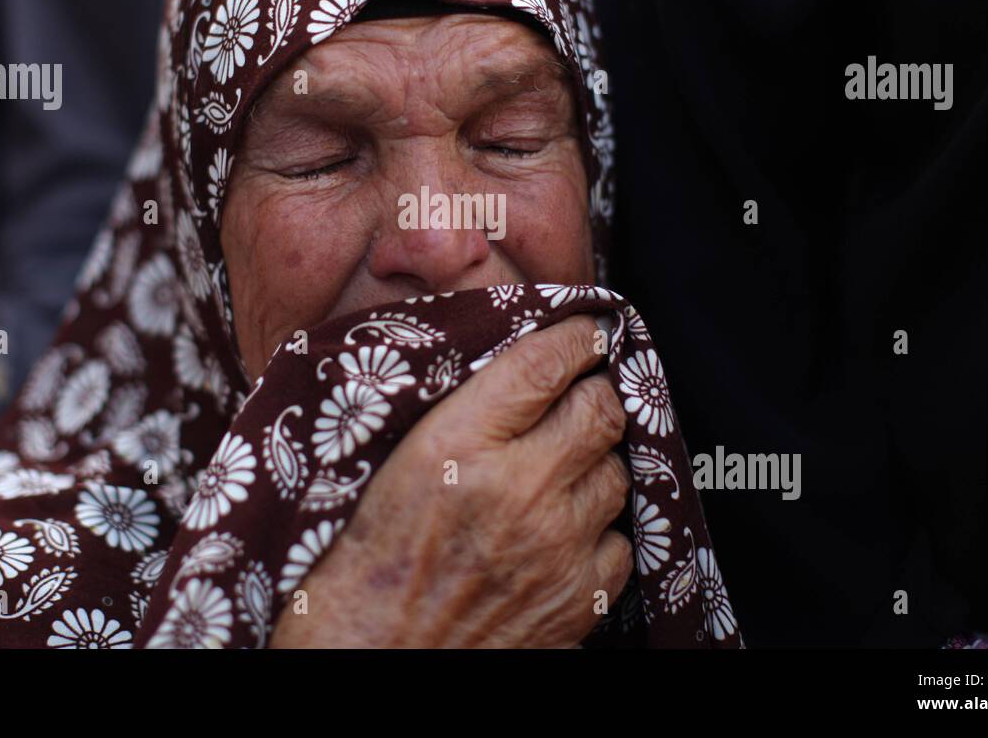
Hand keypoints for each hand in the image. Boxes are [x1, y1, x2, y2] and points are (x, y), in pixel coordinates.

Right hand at [270, 314, 632, 647]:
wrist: (373, 653)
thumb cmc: (366, 558)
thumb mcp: (391, 458)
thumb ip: (456, 404)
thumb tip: (514, 353)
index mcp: (459, 444)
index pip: (545, 363)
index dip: (573, 338)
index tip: (581, 333)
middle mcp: (518, 489)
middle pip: (600, 409)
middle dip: (593, 393)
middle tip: (577, 395)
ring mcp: (557, 546)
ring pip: (616, 470)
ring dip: (594, 462)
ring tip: (557, 470)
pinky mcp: (580, 596)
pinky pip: (621, 538)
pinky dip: (598, 529)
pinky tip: (561, 529)